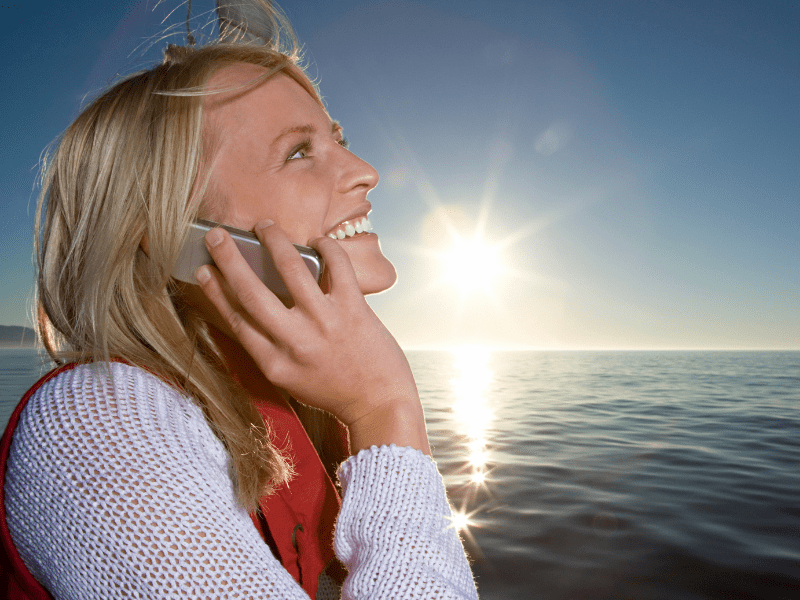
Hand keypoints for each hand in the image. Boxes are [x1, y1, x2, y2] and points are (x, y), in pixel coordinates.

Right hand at [195, 220, 429, 452]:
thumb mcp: (290, 379)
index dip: (215, 291)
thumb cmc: (334, 390)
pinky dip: (326, 246)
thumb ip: (270, 347)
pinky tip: (317, 241)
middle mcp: (295, 341)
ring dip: (273, 240)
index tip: (203, 270)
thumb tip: (254, 304)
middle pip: (250, 291)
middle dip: (227, 258)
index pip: (235, 320)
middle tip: (215, 235)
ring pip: (289, 268)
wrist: (379, 404)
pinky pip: (336, 265)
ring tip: (265, 226)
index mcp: (274, 363)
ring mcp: (324, 322)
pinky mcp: (353, 309)